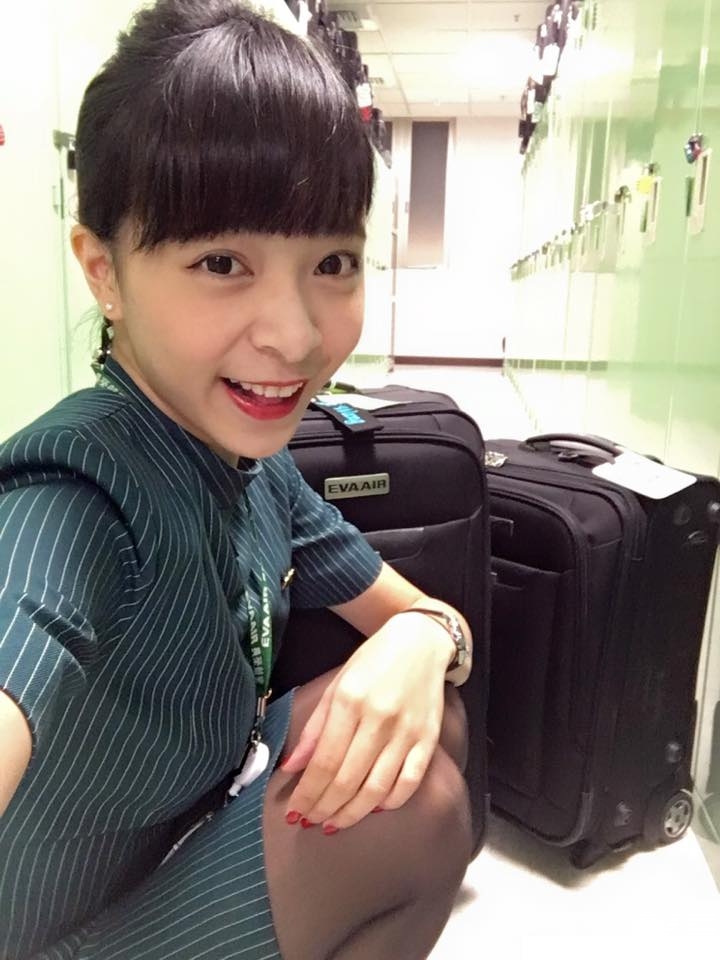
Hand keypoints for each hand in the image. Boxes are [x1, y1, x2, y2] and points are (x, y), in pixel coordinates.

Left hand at [280, 613, 451, 831]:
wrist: (421, 642)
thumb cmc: (373, 661)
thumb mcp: (336, 685)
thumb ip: (314, 728)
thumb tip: (291, 767)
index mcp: (350, 701)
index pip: (324, 761)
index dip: (307, 793)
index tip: (294, 811)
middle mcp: (379, 719)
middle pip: (347, 780)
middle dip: (324, 807)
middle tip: (310, 821)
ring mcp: (407, 732)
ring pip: (377, 789)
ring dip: (352, 813)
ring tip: (334, 823)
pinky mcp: (428, 740)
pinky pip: (409, 782)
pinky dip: (390, 802)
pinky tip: (372, 808)